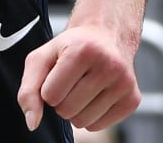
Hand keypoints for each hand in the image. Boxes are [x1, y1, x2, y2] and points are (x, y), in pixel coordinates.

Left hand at [18, 20, 140, 131]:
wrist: (106, 35)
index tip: (55, 76)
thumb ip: (28, 90)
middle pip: (67, 110)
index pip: (50, 95)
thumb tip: (31, 123)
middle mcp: (108, 66)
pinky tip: (94, 96)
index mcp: (82, 50)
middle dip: (60, 101)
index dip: (47, 90)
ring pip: (83, 121)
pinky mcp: (133, 99)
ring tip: (80, 89)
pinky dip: (90, 117)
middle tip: (68, 82)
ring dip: (74, 111)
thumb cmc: (69, 48)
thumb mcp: (41, 58)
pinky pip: (99, 126)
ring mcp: (124, 83)